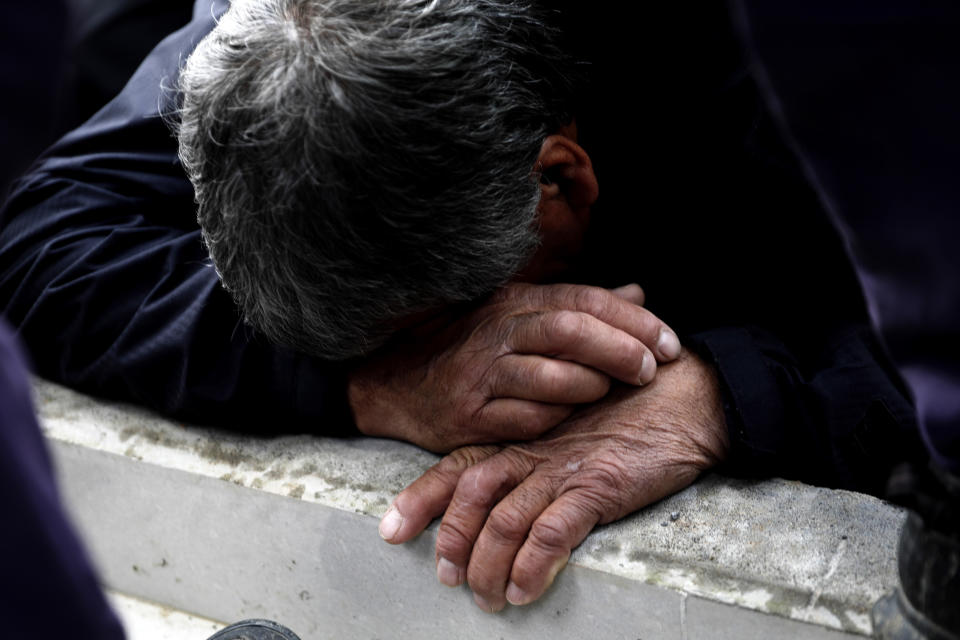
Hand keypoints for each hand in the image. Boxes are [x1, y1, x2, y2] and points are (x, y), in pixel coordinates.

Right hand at [348, 282, 681, 452]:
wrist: (395, 383)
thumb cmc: (470, 349)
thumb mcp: (519, 317)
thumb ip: (579, 309)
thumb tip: (638, 297)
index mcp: (513, 302)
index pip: (584, 301)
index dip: (633, 321)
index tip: (669, 342)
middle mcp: (497, 332)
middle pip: (572, 333)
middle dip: (622, 350)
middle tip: (652, 369)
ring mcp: (481, 375)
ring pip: (554, 378)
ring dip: (594, 387)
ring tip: (612, 392)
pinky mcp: (469, 417)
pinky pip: (529, 421)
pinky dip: (559, 419)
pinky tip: (571, 419)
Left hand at [378, 351, 728, 610]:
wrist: (687, 396)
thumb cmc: (632, 409)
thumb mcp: (574, 424)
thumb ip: (543, 448)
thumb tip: (517, 490)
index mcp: (524, 435)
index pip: (458, 465)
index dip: (422, 498)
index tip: (391, 528)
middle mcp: (534, 450)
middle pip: (470, 494)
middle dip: (449, 538)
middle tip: (444, 576)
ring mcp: (564, 468)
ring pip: (503, 521)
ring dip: (487, 566)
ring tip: (487, 598)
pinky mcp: (597, 487)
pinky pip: (552, 533)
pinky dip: (533, 566)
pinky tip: (526, 590)